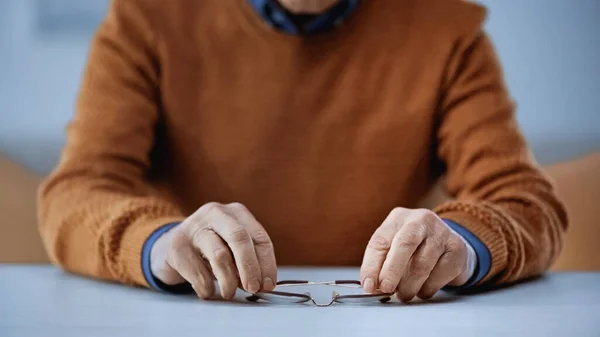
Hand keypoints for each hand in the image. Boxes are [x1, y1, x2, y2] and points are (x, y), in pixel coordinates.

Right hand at [150, 202, 276, 298]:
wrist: (168, 247)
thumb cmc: (209, 249)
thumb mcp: (231, 247)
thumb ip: (248, 260)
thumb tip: (264, 284)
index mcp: (236, 212)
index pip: (259, 236)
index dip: (267, 263)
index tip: (268, 284)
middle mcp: (216, 213)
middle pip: (240, 238)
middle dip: (250, 267)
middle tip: (253, 288)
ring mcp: (194, 226)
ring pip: (220, 255)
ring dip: (229, 281)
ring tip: (229, 293)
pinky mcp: (177, 244)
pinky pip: (199, 272)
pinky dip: (207, 287)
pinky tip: (208, 291)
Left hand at [360, 208, 476, 301]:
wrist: (451, 248)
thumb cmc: (416, 250)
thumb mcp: (394, 250)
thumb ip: (381, 265)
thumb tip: (371, 286)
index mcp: (398, 218)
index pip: (380, 241)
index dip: (371, 266)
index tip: (369, 286)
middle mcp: (420, 220)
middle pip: (404, 243)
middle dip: (392, 270)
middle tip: (386, 289)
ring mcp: (441, 232)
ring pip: (422, 263)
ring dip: (410, 285)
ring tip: (405, 294)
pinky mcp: (456, 248)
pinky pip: (439, 274)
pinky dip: (428, 288)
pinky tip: (423, 289)